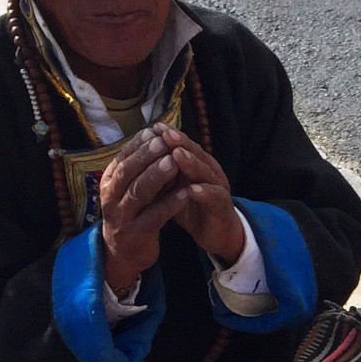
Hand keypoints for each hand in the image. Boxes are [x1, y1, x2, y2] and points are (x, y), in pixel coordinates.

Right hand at [97, 125, 189, 290]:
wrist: (123, 254)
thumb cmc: (131, 214)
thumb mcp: (130, 189)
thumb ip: (140, 169)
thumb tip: (156, 137)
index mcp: (109, 182)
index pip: (122, 158)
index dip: (139, 144)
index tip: (156, 131)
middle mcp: (110, 197)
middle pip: (128, 172)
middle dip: (146, 155)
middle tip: (165, 141)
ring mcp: (122, 217)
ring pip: (139, 192)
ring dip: (157, 176)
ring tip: (174, 162)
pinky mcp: (136, 234)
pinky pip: (155, 216)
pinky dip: (170, 204)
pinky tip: (186, 194)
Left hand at [156, 124, 246, 264]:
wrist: (217, 234)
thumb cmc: (192, 208)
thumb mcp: (172, 188)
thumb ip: (161, 174)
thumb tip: (136, 157)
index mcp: (197, 165)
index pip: (184, 146)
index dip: (169, 137)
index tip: (153, 127)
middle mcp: (210, 172)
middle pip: (196, 153)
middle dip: (180, 143)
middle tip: (165, 133)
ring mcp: (218, 188)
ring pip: (206, 172)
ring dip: (191, 163)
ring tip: (176, 155)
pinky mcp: (223, 207)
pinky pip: (214, 197)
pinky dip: (204, 192)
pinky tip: (192, 190)